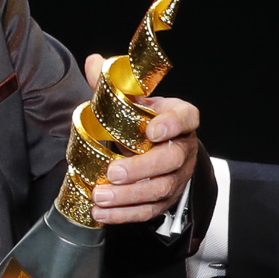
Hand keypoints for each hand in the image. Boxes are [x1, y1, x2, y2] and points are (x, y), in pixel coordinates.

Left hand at [82, 53, 200, 224]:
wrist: (154, 147)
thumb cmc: (143, 121)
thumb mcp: (131, 101)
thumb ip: (112, 85)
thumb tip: (94, 62)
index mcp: (180, 118)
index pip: (185, 118)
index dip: (172, 124)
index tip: (153, 129)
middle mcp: (183, 148)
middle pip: (170, 161)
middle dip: (140, 169)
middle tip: (112, 173)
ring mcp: (177, 177)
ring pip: (159, 189)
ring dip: (129, 196)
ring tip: (100, 197)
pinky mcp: (166, 199)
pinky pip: (149, 210)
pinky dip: (125, 214)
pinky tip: (102, 214)